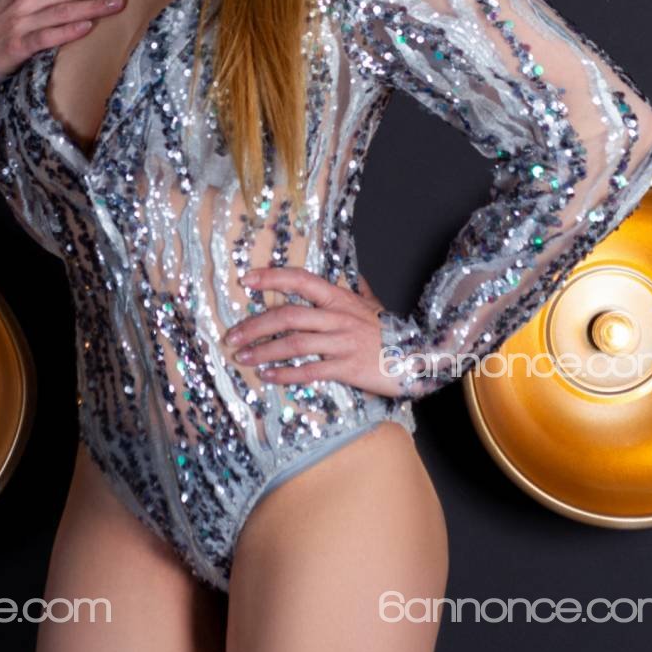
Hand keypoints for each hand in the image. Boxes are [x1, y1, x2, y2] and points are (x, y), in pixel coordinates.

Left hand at [222, 265, 405, 398]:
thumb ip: (359, 289)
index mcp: (339, 298)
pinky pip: (311, 370)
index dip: (272, 278)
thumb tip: (356, 274)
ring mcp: (342, 342)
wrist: (420, 356)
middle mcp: (337, 317)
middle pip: (288, 315)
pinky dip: (286, 374)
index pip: (300, 280)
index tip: (247, 280)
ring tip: (243, 356)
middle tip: (232, 335)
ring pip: (295, 343)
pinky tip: (269, 376)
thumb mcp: (373, 304)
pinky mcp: (347, 367)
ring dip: (264, 350)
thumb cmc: (391, 331)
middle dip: (255, 325)